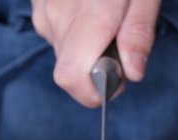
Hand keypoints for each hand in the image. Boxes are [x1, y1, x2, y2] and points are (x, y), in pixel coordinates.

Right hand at [31, 0, 160, 106]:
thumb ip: (138, 34)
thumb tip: (133, 75)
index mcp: (88, 17)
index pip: (72, 79)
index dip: (93, 92)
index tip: (117, 81)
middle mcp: (57, 17)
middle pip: (72, 70)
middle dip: (98, 68)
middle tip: (121, 42)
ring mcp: (43, 10)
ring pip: (64, 51)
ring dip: (86, 47)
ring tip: (106, 18)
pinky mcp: (39, 4)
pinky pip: (56, 31)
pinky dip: (75, 31)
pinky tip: (90, 7)